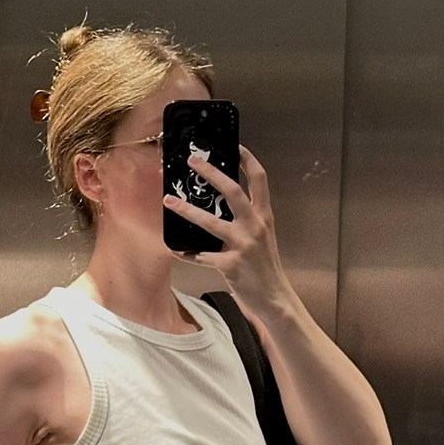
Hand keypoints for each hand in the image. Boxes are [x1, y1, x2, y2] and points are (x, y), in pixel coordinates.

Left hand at [164, 144, 289, 313]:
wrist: (275, 299)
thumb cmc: (266, 268)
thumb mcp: (262, 238)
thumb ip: (247, 221)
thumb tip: (223, 207)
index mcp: (264, 217)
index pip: (259, 180)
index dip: (248, 159)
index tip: (234, 145)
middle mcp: (255, 226)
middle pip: (232, 191)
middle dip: (210, 173)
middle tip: (192, 161)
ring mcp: (243, 245)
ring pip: (209, 221)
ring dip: (186, 210)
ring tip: (168, 200)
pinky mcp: (230, 265)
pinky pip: (201, 256)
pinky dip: (186, 253)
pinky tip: (175, 250)